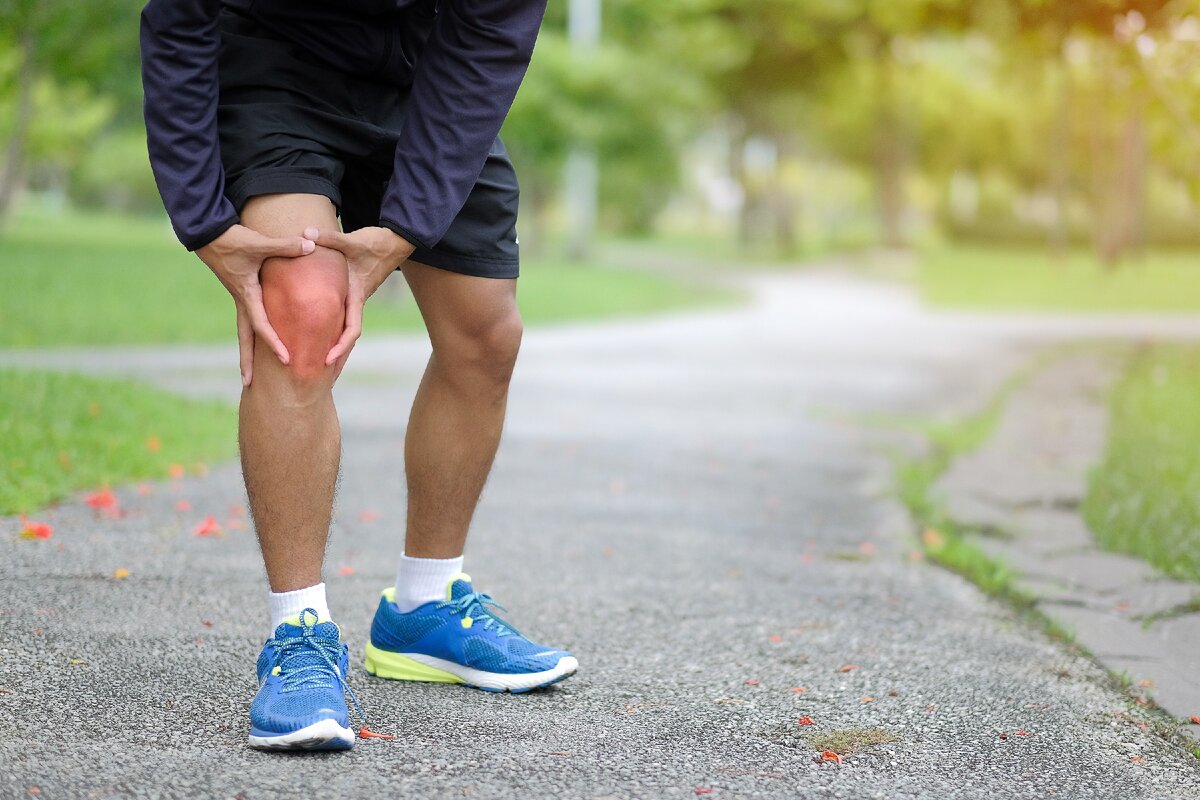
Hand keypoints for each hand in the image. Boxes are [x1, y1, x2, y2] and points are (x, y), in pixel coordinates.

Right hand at [196, 224, 315, 386]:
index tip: (286, 360)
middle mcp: (242, 301)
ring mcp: (240, 297)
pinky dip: (253, 333)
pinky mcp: (241, 291)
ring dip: (248, 351)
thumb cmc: (231, 239)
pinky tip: (261, 341)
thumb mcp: (259, 243)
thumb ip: (286, 246)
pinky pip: (249, 318)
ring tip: (249, 373)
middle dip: (247, 362)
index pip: (262, 326)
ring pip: (244, 330)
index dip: (274, 343)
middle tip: (248, 385)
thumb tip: (311, 246)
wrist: (207, 231)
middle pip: (245, 338)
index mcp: (247, 296)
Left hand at [302, 226, 414, 364]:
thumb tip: (306, 234)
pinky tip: (320, 335)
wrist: (394, 241)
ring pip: (344, 329)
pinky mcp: (352, 294)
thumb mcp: (352, 241)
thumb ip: (328, 239)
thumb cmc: (376, 244)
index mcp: (357, 296)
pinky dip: (333, 330)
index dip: (340, 347)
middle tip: (324, 379)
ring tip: (321, 366)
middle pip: (347, 337)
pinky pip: (341, 317)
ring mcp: (355, 299)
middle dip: (338, 358)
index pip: (352, 329)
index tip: (327, 360)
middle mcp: (356, 302)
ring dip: (335, 347)